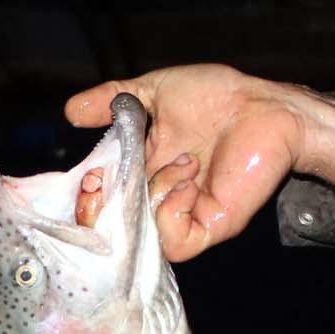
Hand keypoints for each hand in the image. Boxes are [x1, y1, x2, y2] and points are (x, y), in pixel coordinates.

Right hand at [65, 66, 334, 262]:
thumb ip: (110, 100)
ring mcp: (183, 214)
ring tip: (183, 161)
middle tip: (103, 182)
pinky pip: (175, 241)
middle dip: (100, 208)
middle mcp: (157, 196)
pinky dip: (172, 210)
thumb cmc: (217, 97)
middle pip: (112, 228)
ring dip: (151, 195)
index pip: (101, 198)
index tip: (87, 176)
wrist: (265, 106)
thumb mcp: (152, 92)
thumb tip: (69, 111)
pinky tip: (189, 180)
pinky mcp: (210, 225)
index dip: (86, 195)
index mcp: (141, 169)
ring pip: (140, 235)